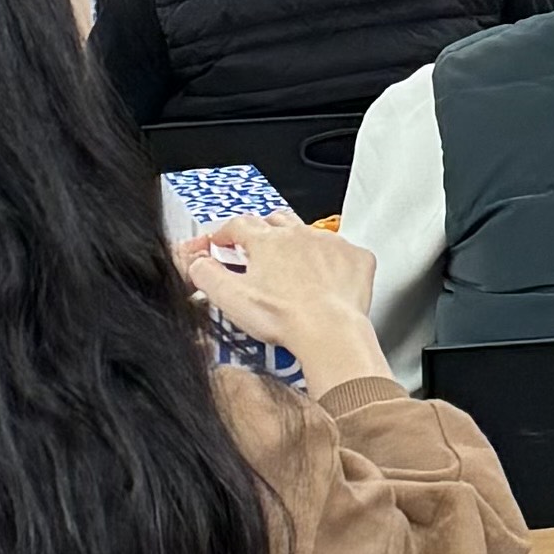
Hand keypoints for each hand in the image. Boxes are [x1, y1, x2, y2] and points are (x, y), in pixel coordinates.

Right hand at [179, 212, 394, 392]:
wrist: (331, 332)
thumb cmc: (286, 318)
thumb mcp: (230, 297)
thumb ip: (206, 275)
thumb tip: (197, 263)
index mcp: (267, 241)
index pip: (238, 225)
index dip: (226, 233)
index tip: (222, 242)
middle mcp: (299, 235)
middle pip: (275, 221)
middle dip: (263, 232)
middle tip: (257, 250)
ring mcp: (330, 245)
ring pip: (310, 233)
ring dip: (299, 244)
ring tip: (293, 267)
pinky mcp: (356, 259)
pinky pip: (344, 251)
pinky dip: (334, 260)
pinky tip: (328, 277)